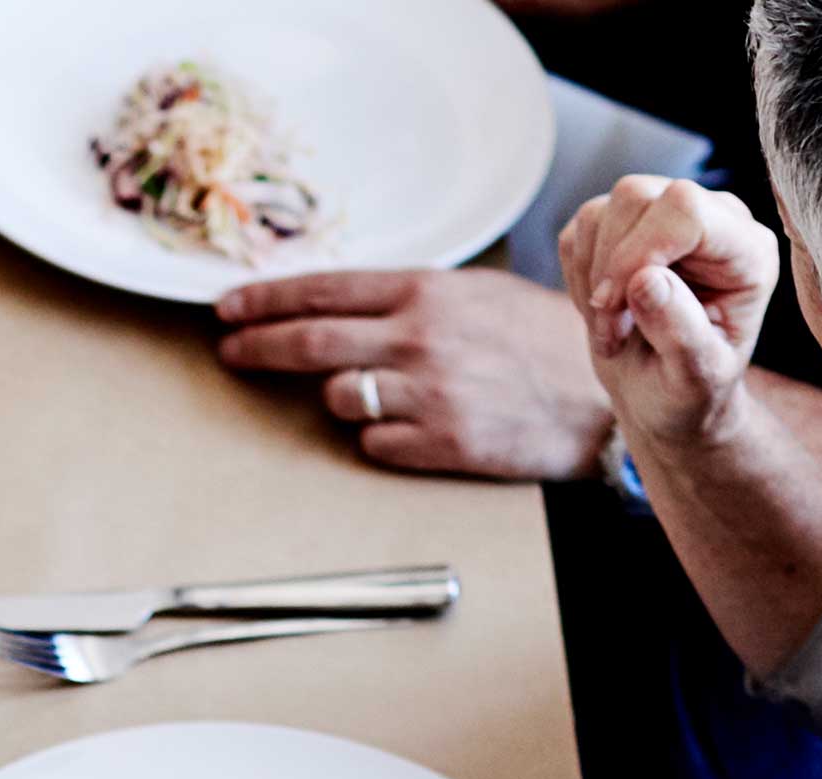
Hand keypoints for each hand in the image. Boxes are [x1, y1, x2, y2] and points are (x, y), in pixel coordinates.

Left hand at [217, 265, 616, 480]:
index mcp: (425, 292)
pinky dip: (380, 438)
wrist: (596, 394)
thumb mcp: (475, 296)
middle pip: (309, 344)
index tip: (226, 309)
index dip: (265, 301)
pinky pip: (373, 445)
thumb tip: (342, 307)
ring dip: (343, 399)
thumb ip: (409, 301)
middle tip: (228, 353)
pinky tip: (416, 427)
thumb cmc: (536, 340)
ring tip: (387, 393)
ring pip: (338, 399)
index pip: (324, 291)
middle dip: (257, 347)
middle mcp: (417, 339)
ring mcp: (424, 394)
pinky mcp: (436, 444)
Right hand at [557, 176, 780, 450]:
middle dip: (609, 268)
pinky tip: (602, 310)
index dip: (637, 251)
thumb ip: (680, 332)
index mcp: (745, 251)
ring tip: (610, 326)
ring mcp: (667, 220)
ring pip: (607, 208)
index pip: (685, 208)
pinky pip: (583, 228)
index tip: (616, 307)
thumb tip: (645, 281)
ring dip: (592, 275)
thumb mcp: (694, 380)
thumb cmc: (687, 394)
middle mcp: (712, 220)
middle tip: (611, 330)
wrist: (662, 398)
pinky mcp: (628, 229)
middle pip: (637, 196)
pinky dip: (579, 275)